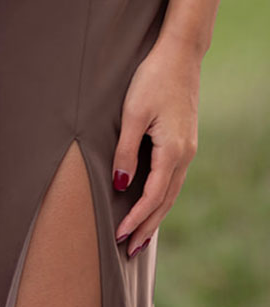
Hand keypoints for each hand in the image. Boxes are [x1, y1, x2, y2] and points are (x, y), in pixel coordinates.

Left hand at [113, 34, 201, 255]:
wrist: (179, 56)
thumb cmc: (152, 79)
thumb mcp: (133, 113)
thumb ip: (126, 151)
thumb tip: (122, 185)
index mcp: (173, 151)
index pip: (153, 196)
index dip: (136, 218)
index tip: (119, 236)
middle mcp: (185, 155)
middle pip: (166, 202)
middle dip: (148, 227)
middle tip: (130, 250)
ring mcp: (188, 149)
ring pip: (171, 192)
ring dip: (155, 216)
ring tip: (141, 237)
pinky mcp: (184, 142)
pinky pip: (173, 179)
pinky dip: (162, 197)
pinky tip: (153, 203)